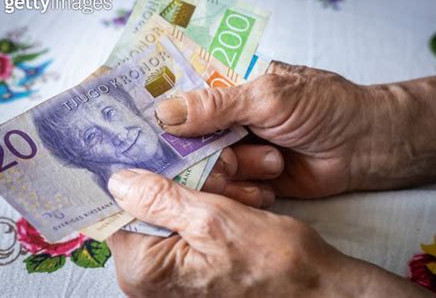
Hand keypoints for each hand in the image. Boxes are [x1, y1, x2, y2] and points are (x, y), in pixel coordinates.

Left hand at [107, 169, 432, 296]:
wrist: (317, 292)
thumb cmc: (275, 265)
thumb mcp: (215, 220)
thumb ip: (160, 199)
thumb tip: (118, 180)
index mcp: (145, 268)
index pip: (123, 208)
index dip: (148, 173)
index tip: (171, 151)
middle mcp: (150, 277)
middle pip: (152, 207)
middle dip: (188, 180)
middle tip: (223, 167)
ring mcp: (171, 275)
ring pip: (176, 212)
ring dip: (208, 191)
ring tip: (244, 190)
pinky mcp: (191, 269)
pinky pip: (192, 225)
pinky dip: (214, 208)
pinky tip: (243, 202)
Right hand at [156, 61, 371, 197]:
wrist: (363, 146)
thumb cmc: (322, 107)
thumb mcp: (268, 96)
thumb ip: (216, 105)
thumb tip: (162, 113)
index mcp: (225, 90)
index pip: (178, 102)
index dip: (162, 120)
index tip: (149, 138)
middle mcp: (225, 122)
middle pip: (186, 145)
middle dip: (207, 157)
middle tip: (233, 158)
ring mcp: (235, 152)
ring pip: (205, 172)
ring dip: (233, 174)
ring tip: (270, 164)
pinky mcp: (248, 181)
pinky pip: (227, 193)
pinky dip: (243, 193)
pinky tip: (267, 188)